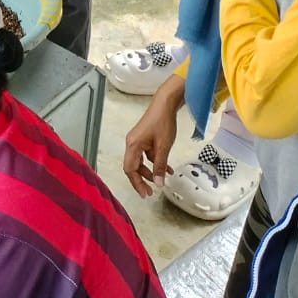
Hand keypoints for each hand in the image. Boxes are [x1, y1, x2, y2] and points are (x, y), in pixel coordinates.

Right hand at [122, 79, 183, 197]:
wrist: (165, 104)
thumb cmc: (162, 122)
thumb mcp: (163, 147)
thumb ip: (160, 166)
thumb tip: (159, 183)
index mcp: (133, 145)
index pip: (130, 169)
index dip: (137, 183)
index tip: (145, 194)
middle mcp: (132, 143)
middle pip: (133, 167)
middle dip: (142, 180)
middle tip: (151, 191)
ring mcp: (137, 140)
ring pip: (140, 162)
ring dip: (150, 172)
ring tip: (162, 179)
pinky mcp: (144, 138)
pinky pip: (147, 155)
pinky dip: (155, 162)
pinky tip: (167, 168)